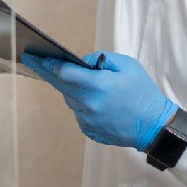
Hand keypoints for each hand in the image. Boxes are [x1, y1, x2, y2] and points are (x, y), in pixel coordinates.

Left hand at [23, 51, 178, 151]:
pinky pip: (77, 111)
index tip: (35, 56)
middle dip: (46, 72)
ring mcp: (88, 119)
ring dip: (71, 89)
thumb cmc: (143, 93)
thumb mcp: (127, 66)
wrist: (154, 126)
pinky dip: (81, 103)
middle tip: (32, 61)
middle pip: (61, 85)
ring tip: (86, 83)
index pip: (64, 73)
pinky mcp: (89, 130)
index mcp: (98, 86)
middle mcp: (89, 104)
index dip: (49, 63)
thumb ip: (101, 59)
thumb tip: (81, 60)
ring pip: (69, 99)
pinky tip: (96, 101)